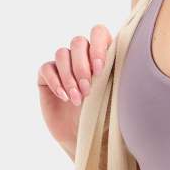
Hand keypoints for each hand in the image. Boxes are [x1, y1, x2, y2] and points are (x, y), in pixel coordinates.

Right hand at [38, 25, 114, 150]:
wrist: (83, 136)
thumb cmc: (103, 116)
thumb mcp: (115, 96)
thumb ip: (117, 75)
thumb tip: (123, 59)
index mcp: (100, 54)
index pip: (98, 33)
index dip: (98, 46)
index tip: (100, 69)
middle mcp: (80, 55)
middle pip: (78, 42)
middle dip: (82, 66)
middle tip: (88, 90)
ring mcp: (62, 64)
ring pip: (62, 54)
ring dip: (70, 77)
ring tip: (77, 99)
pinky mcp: (46, 76)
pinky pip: (47, 68)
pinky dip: (56, 82)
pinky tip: (64, 97)